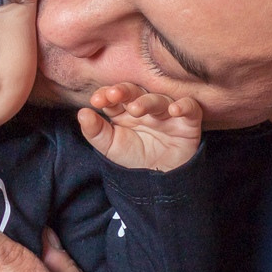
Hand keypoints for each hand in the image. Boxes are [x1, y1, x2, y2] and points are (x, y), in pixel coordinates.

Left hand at [77, 83, 201, 171]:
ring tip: (136, 109)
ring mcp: (166, 111)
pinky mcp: (188, 120)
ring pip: (159, 99)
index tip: (96, 100)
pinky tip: (174, 111)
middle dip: (124, 91)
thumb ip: (95, 132)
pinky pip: (189, 108)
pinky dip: (184, 106)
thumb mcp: (110, 147)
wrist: (160, 180)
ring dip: (148, 101)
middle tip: (113, 94)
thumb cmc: (134, 158)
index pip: (114, 96)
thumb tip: (82, 113)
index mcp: (124, 109)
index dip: (105, 95)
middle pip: (135, 91)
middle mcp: (146, 106)